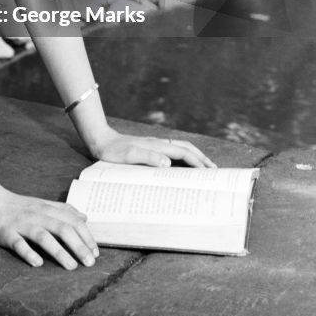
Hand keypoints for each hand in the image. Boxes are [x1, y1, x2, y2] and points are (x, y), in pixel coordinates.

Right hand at [0, 175, 98, 269]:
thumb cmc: (18, 206)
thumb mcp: (42, 204)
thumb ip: (63, 210)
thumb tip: (84, 218)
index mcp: (47, 209)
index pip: (72, 221)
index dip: (86, 236)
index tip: (95, 253)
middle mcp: (37, 215)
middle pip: (62, 228)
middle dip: (78, 245)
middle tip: (90, 263)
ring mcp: (21, 223)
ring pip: (43, 236)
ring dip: (59, 251)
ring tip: (71, 267)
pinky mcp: (5, 232)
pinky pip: (17, 243)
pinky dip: (28, 252)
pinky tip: (37, 263)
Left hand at [93, 128, 216, 167]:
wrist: (100, 142)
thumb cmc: (112, 151)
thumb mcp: (128, 155)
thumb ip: (147, 157)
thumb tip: (168, 163)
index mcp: (157, 146)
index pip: (184, 153)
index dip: (198, 162)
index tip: (209, 173)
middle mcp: (159, 144)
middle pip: (186, 148)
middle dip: (202, 158)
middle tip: (215, 171)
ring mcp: (154, 146)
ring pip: (180, 149)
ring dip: (194, 157)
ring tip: (204, 169)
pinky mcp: (149, 150)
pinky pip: (172, 153)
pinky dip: (182, 159)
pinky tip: (181, 168)